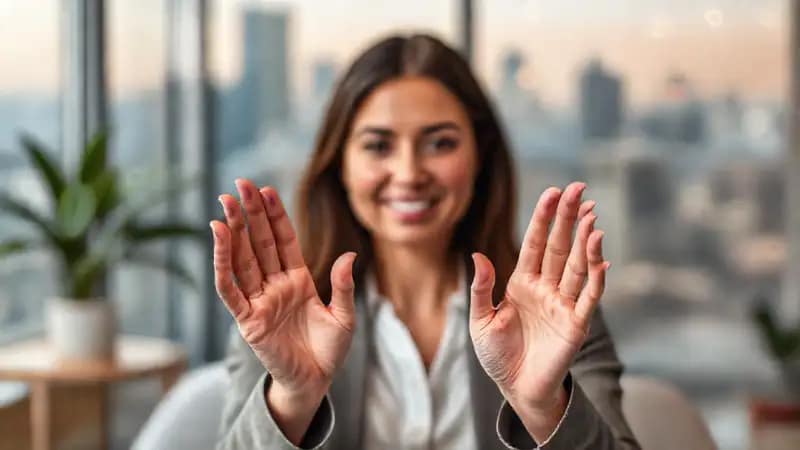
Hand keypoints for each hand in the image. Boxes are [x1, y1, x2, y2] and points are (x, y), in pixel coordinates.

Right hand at [210, 178, 356, 400]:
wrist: (316, 382)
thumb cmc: (329, 351)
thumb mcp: (344, 317)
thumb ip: (344, 287)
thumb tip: (348, 256)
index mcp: (297, 280)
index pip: (284, 240)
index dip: (275, 215)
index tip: (267, 189)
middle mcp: (275, 285)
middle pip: (260, 242)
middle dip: (251, 213)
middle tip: (240, 183)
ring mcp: (259, 300)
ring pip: (243, 259)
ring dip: (234, 231)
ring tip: (227, 203)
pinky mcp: (248, 319)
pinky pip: (231, 288)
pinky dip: (223, 263)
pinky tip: (218, 237)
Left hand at [469, 182, 607, 439]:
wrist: (516, 388)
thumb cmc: (497, 355)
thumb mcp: (480, 319)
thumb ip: (480, 288)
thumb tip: (478, 254)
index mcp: (522, 282)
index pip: (535, 242)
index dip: (543, 218)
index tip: (553, 192)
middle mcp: (545, 287)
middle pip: (559, 246)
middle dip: (569, 217)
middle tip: (580, 189)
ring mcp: (562, 303)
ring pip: (576, 265)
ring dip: (584, 240)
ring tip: (591, 214)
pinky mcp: (576, 324)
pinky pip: (589, 295)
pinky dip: (596, 274)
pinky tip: (600, 252)